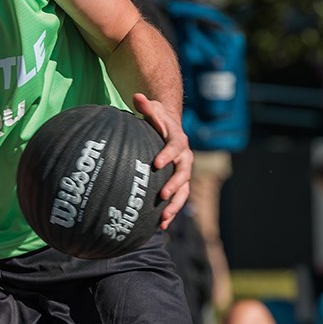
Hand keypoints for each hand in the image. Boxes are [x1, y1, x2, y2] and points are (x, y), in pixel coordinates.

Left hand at [132, 93, 190, 229]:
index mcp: (178, 141)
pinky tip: (160, 227)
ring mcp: (183, 172)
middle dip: (174, 185)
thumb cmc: (157, 120)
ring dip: (175, 205)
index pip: (175, 147)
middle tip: (162, 195)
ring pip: (184, 191)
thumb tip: (137, 96)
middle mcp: (185, 158)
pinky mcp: (179, 183)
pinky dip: (170, 212)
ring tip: (164, 218)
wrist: (170, 129)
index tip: (157, 163)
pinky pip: (178, 199)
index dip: (168, 155)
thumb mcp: (153, 110)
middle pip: (183, 173)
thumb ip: (146, 105)